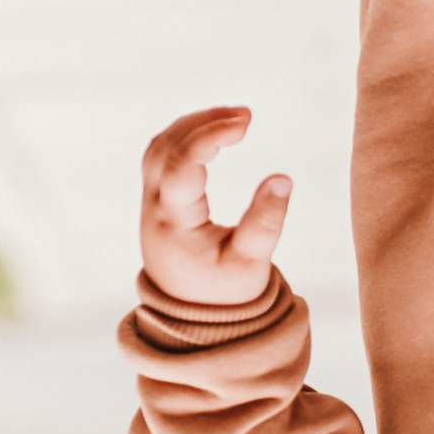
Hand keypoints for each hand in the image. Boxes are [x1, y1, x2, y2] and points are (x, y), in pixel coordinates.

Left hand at [138, 106, 292, 309]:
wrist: (194, 319)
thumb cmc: (225, 293)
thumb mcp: (252, 264)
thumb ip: (266, 222)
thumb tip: (283, 177)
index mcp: (174, 225)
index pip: (180, 166)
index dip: (209, 137)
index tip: (245, 121)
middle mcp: (154, 210)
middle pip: (163, 148)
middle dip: (203, 123)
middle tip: (245, 115)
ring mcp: (150, 204)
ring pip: (158, 148)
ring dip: (193, 125)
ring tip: (235, 119)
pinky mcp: (156, 202)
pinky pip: (160, 156)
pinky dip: (185, 137)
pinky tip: (214, 132)